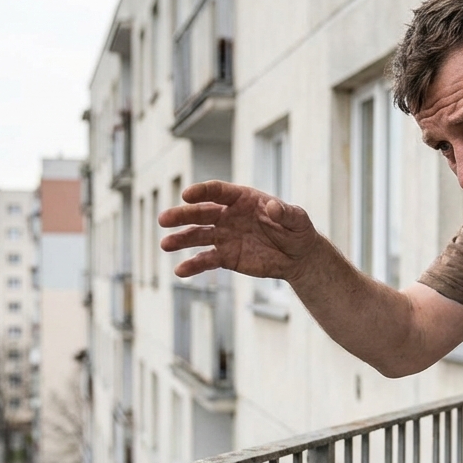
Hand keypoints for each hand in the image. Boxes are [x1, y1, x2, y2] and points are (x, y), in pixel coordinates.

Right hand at [159, 180, 317, 280]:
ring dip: (181, 239)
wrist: (298, 257)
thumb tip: (273, 206)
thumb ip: (286, 212)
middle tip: (163, 219)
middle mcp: (229, 215)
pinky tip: (180, 271)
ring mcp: (225, 236)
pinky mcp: (226, 257)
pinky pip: (206, 260)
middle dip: (182, 215)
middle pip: (201, 212)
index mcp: (243, 199)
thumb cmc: (298, 231)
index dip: (202, 192)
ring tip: (165, 245)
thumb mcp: (299, 219)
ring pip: (198, 236)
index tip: (186, 195)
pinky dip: (193, 265)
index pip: (218, 192)